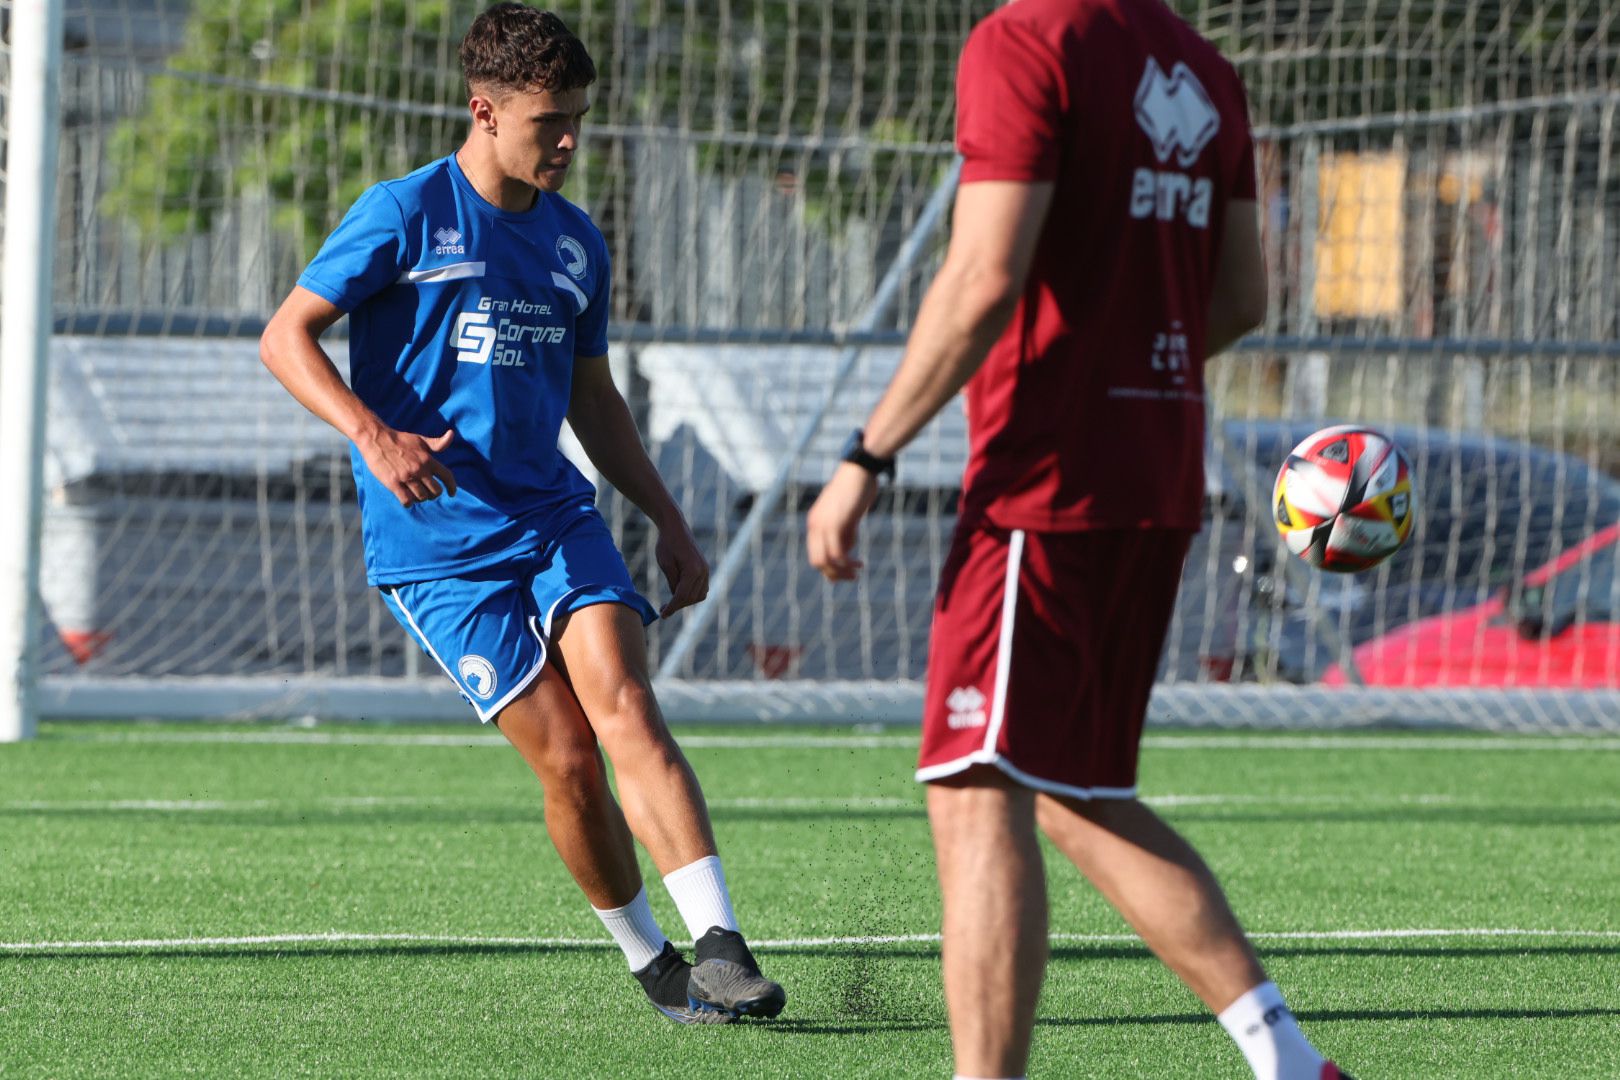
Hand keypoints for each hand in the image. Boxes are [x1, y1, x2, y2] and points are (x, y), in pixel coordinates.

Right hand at [355, 426, 457, 506]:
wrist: (376, 439)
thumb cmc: (400, 440)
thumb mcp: (420, 440)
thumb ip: (437, 443)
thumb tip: (452, 435)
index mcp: (428, 459)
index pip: (447, 476)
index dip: (452, 487)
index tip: (452, 493)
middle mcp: (419, 469)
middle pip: (436, 491)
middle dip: (434, 494)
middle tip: (428, 493)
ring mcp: (406, 477)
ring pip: (422, 497)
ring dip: (421, 498)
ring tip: (416, 495)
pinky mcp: (393, 483)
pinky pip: (407, 500)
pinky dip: (409, 503)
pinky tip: (406, 499)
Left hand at [655, 519, 709, 616]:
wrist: (675, 527)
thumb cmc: (667, 544)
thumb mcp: (665, 564)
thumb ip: (673, 583)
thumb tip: (676, 597)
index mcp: (693, 570)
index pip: (682, 595)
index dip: (672, 607)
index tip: (663, 615)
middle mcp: (703, 571)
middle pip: (692, 598)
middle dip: (678, 605)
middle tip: (663, 609)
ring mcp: (706, 570)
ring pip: (700, 595)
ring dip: (686, 601)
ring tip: (671, 602)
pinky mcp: (704, 569)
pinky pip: (702, 588)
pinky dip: (692, 594)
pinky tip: (679, 593)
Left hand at [806, 463, 878, 581]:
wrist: (859, 470)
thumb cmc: (856, 489)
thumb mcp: (848, 515)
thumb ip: (845, 531)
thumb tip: (847, 548)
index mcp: (815, 522)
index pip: (815, 554)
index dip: (829, 567)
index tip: (846, 570)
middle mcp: (814, 525)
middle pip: (817, 561)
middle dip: (834, 574)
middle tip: (852, 577)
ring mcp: (823, 525)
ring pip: (825, 561)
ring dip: (841, 572)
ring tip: (856, 573)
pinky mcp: (836, 524)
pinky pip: (837, 553)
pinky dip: (847, 563)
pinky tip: (859, 563)